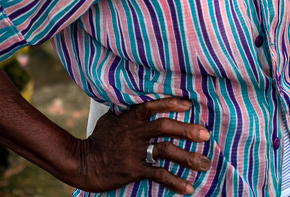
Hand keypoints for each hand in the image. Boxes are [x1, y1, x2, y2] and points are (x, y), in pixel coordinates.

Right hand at [70, 97, 211, 194]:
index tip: (189, 104)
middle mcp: (135, 133)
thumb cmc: (97, 140)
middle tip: (206, 134)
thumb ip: (125, 111)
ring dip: (188, 157)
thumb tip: (133, 101)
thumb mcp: (109, 120)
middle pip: (164, 127)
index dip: (170, 103)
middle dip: (187, 130)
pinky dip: (175, 181)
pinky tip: (188, 187)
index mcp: (130, 119)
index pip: (151, 106)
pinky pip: (158, 174)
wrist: (83, 163)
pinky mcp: (134, 170)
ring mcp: (135, 152)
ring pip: (165, 151)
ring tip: (204, 163)